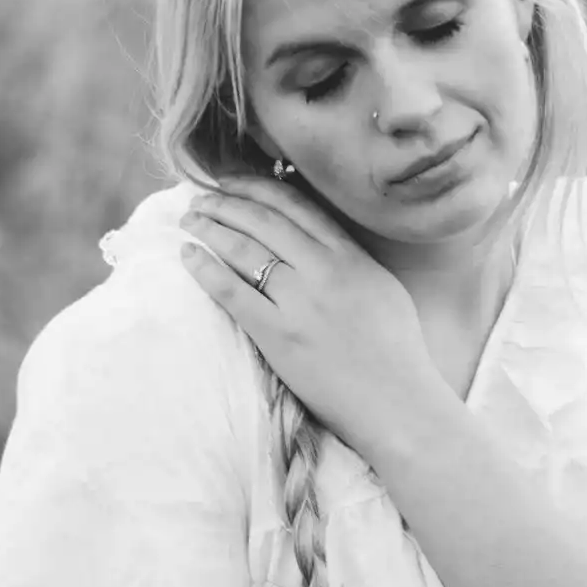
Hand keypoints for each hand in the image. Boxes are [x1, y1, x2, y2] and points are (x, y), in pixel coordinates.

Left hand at [177, 175, 442, 459]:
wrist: (398, 403)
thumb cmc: (397, 353)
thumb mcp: (382, 288)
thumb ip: (351, 259)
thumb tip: (321, 242)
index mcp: (351, 256)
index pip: (297, 206)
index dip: (258, 188)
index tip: (233, 183)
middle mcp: (324, 270)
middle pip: (264, 220)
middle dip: (226, 202)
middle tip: (201, 199)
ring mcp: (300, 302)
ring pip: (245, 248)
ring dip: (211, 228)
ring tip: (190, 220)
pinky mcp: (280, 336)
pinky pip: (233, 293)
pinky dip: (206, 269)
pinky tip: (188, 256)